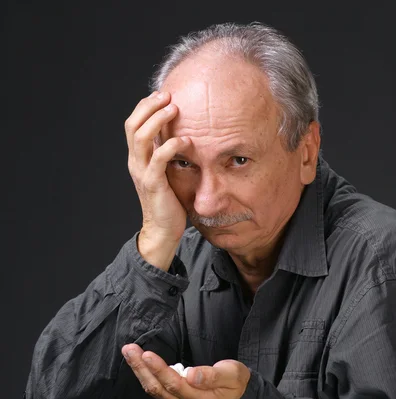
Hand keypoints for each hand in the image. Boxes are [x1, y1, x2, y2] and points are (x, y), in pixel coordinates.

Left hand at [121, 344, 251, 398]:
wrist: (240, 398)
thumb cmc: (236, 382)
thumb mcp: (233, 374)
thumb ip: (212, 376)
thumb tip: (191, 375)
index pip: (176, 385)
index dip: (159, 370)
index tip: (147, 354)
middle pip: (159, 389)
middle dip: (142, 368)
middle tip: (129, 350)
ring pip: (155, 391)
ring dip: (140, 372)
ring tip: (130, 353)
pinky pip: (158, 393)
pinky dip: (147, 378)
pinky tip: (140, 366)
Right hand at [124, 90, 189, 244]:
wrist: (163, 230)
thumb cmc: (168, 201)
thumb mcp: (165, 174)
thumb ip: (166, 156)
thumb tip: (179, 136)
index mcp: (137, 158)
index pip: (133, 124)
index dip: (144, 107)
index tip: (161, 94)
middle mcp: (135, 163)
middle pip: (133, 125)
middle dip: (149, 106)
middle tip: (168, 95)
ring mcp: (142, 173)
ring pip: (141, 138)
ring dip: (157, 120)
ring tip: (174, 109)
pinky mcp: (154, 184)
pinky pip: (158, 160)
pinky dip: (170, 146)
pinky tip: (185, 140)